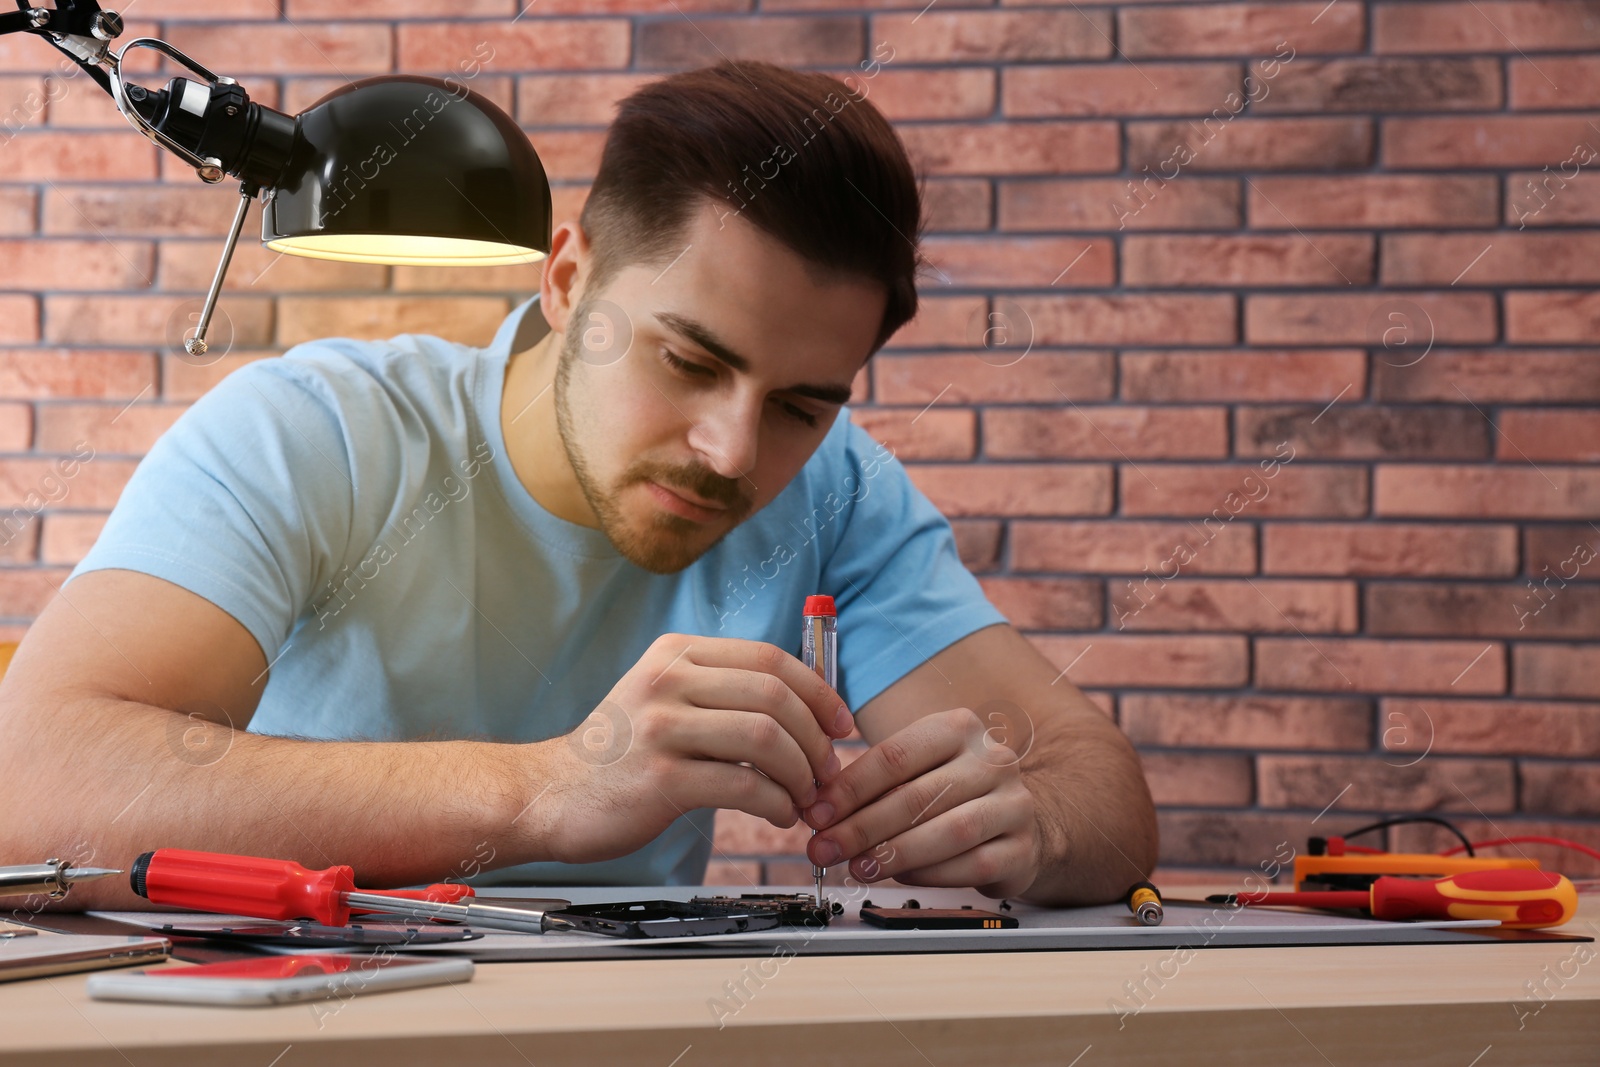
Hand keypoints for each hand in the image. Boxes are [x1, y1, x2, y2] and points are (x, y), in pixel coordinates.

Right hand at [538, 633, 853, 864]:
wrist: (551, 794)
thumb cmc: (622, 753)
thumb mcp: (665, 697)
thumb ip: (723, 691)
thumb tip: (808, 704)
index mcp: (677, 653)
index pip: (769, 658)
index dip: (818, 691)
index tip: (840, 724)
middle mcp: (668, 680)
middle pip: (774, 696)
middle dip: (815, 738)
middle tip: (827, 771)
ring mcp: (661, 728)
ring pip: (765, 738)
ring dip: (800, 774)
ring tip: (804, 797)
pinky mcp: (660, 779)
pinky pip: (743, 786)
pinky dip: (776, 804)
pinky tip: (780, 815)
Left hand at [801, 707, 1040, 898]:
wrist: (1018, 821)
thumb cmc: (952, 793)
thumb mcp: (918, 770)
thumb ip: (874, 784)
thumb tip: (820, 810)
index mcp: (959, 728)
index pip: (895, 756)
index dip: (850, 788)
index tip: (816, 813)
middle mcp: (992, 760)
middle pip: (917, 797)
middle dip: (862, 828)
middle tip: (825, 849)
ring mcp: (1013, 804)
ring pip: (947, 832)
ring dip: (894, 854)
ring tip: (857, 867)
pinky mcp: (1022, 848)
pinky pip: (971, 866)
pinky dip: (930, 874)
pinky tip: (900, 877)